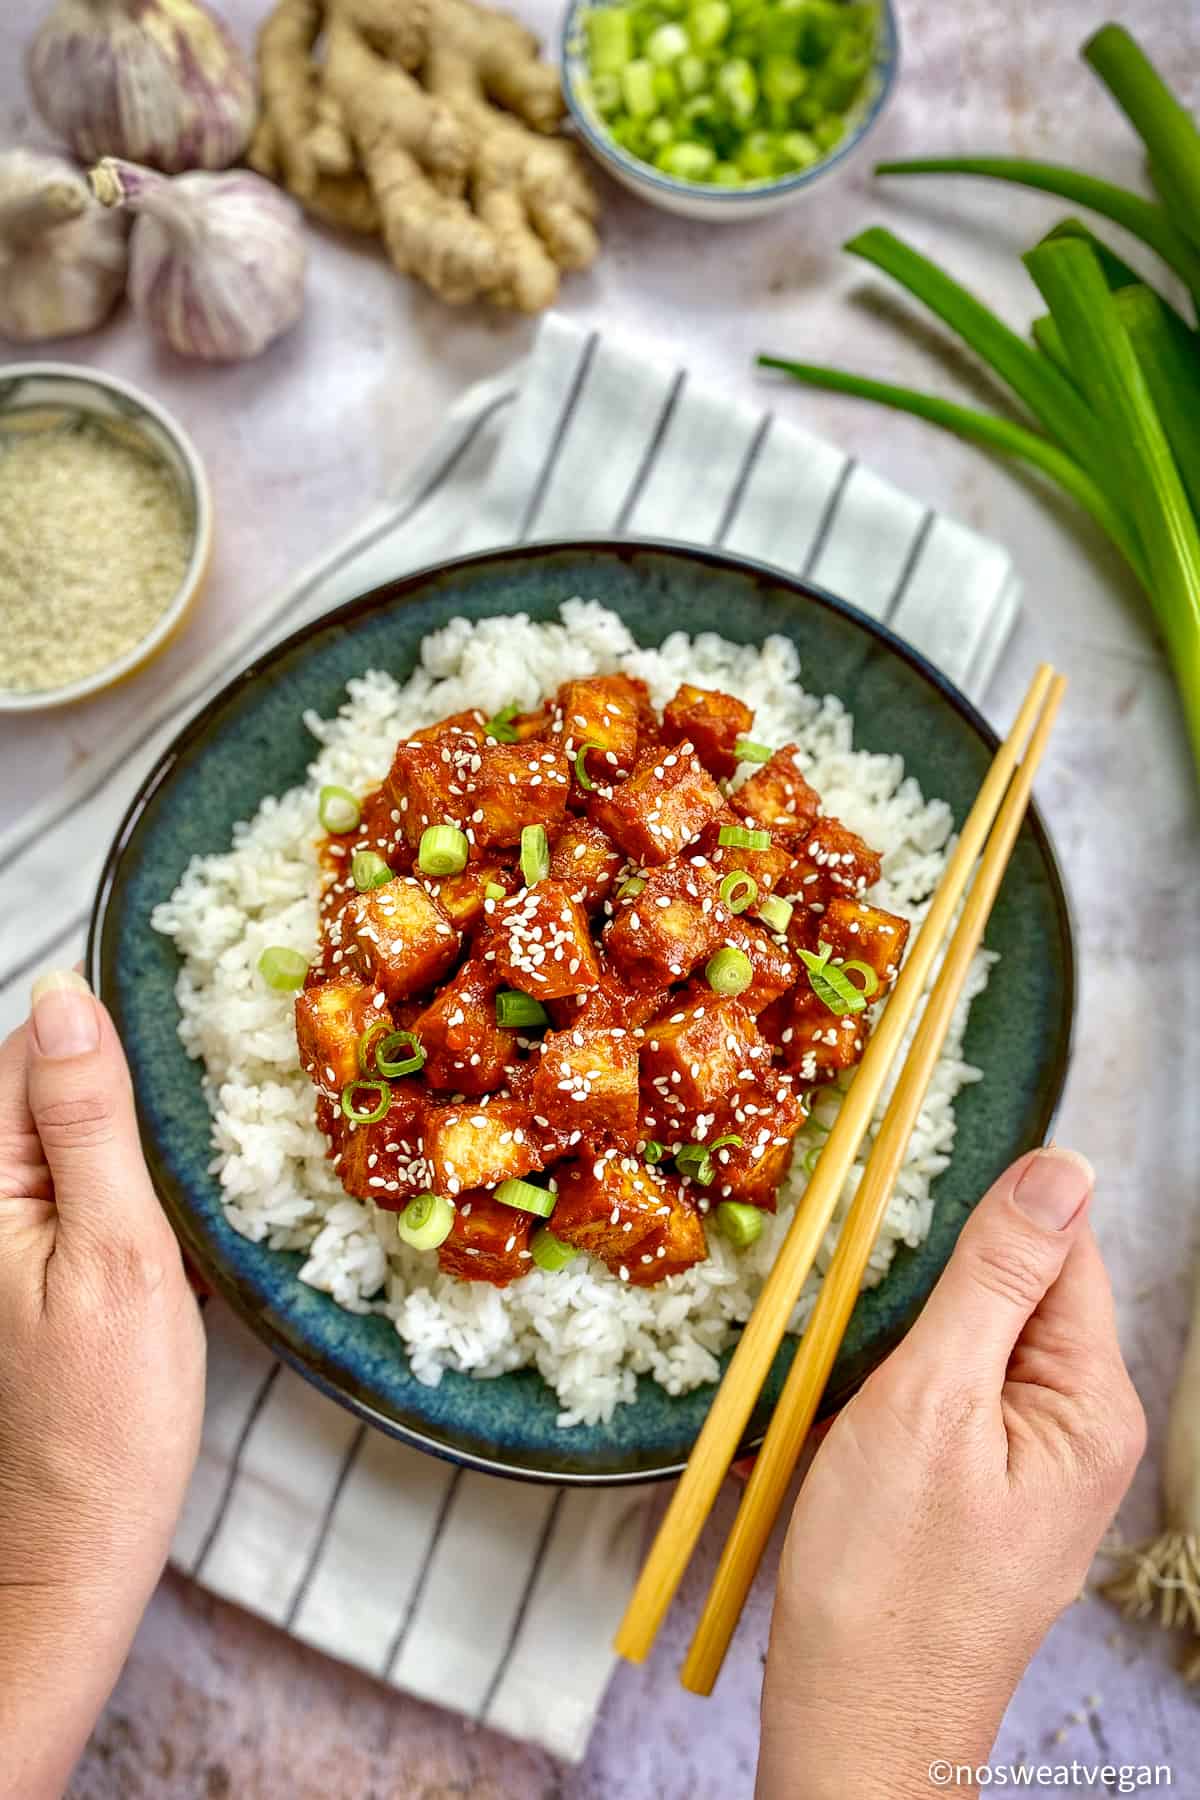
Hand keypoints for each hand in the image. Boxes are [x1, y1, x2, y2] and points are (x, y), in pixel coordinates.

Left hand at [0, 972, 204, 1799]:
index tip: (203, 1034)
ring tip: (196, 1183)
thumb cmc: (106, 1414)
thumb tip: (68, 996)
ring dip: (138, 1143)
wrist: (79, 1541)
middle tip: (213, 1127)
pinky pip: (80, 1188)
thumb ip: (89, 1120)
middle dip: (131, 1092)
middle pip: (50, 1088)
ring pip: (73, 1137)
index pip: (34, 1050)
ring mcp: (2, 1236)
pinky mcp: (28, 1266)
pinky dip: (131, 1191)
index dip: (117, 1034)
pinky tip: (174, 1228)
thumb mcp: (117, 1250)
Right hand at [757, 1147, 1144, 1799]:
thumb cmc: (887, 1578)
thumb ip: (997, 1277)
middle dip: (920, 1297)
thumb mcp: (934, 1400)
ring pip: (957, 1347)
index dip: (978, 1221)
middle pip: (1005, 1295)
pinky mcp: (977, 1491)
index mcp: (1088, 1401)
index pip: (1058, 1249)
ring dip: (887, 1351)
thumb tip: (1062, 1167)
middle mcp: (1074, 1428)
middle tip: (854, 1336)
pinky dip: (878, 1402)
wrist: (853, 1720)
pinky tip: (834, 1436)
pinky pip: (934, 1404)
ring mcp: (1027, 1465)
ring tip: (837, 1401)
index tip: (899, 1222)